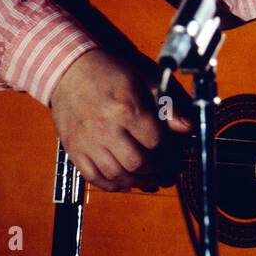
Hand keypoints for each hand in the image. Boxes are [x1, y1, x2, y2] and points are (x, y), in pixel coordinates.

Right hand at [50, 48, 190, 191]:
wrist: (68, 70)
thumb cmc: (107, 73)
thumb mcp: (143, 81)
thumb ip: (167, 106)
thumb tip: (186, 127)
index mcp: (126, 108)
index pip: (155, 142)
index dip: (169, 151)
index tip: (174, 153)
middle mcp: (106, 127)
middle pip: (138, 163)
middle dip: (157, 170)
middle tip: (166, 171)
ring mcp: (87, 141)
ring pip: (117, 175)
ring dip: (138, 181)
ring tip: (150, 179)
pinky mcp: (74, 149)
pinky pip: (93, 178)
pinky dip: (112, 185)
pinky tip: (125, 181)